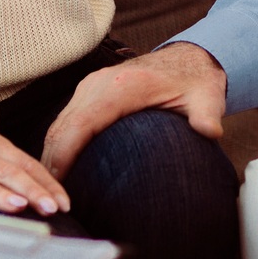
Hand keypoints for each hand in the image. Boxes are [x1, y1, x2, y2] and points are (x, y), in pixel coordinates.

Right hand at [41, 43, 226, 179]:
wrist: (189, 58)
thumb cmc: (196, 82)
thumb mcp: (206, 98)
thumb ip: (206, 115)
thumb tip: (209, 131)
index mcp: (123, 86)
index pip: (83, 122)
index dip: (65, 154)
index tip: (58, 183)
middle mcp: (100, 83)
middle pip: (63, 126)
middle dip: (51, 163)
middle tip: (48, 200)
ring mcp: (92, 85)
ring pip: (59, 124)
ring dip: (50, 156)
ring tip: (48, 192)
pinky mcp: (90, 91)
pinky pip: (66, 120)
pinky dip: (58, 144)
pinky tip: (59, 170)